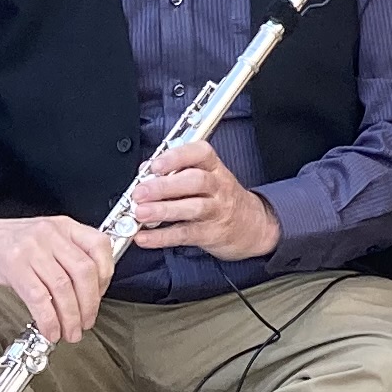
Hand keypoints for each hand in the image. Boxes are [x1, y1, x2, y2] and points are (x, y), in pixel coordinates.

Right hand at [0, 209, 119, 345]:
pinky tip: (49, 331)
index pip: (100, 247)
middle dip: (90, 304)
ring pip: (63, 288)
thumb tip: (89, 287)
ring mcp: (30, 248)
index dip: (106, 277)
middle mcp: (50, 233)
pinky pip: (39, 298)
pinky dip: (48, 319)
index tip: (100, 297)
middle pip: (84, 272)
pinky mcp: (11, 265)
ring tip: (70, 333)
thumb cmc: (1, 243)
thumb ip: (65, 255)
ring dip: (70, 317)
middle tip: (86, 323)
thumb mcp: (41, 240)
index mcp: (62, 226)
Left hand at [126, 142, 279, 263]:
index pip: (200, 153)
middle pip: (196, 181)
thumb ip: (175, 172)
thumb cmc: (219, 197)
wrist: (250, 225)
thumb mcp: (206, 177)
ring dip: (163, 210)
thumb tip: (144, 172)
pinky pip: (186, 234)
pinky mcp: (210, 233)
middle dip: (165, 186)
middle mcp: (218, 187)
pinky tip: (144, 237)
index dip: (177, 157)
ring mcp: (216, 211)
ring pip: (192, 208)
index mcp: (214, 168)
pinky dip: (163, 237)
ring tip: (140, 213)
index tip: (155, 165)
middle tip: (140, 192)